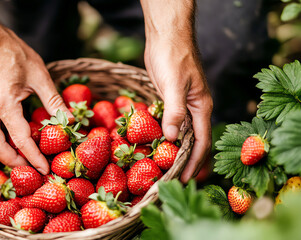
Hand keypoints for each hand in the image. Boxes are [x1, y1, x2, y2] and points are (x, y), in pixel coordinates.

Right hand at [0, 0, 71, 173]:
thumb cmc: (14, 54)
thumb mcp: (40, 75)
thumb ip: (54, 101)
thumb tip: (69, 120)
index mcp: (4, 101)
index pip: (20, 139)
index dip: (34, 157)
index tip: (45, 170)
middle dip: (15, 163)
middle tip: (32, 170)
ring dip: (3, 155)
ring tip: (23, 161)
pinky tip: (9, 144)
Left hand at [144, 37, 212, 182]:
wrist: (166, 35)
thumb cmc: (173, 55)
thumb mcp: (174, 83)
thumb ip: (174, 111)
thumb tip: (172, 138)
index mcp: (201, 107)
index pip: (201, 142)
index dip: (193, 163)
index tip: (183, 180)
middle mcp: (194, 109)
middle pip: (191, 142)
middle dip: (183, 161)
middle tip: (170, 179)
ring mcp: (181, 105)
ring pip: (179, 133)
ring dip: (172, 150)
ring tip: (161, 167)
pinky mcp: (169, 100)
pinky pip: (168, 123)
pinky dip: (162, 135)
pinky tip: (153, 144)